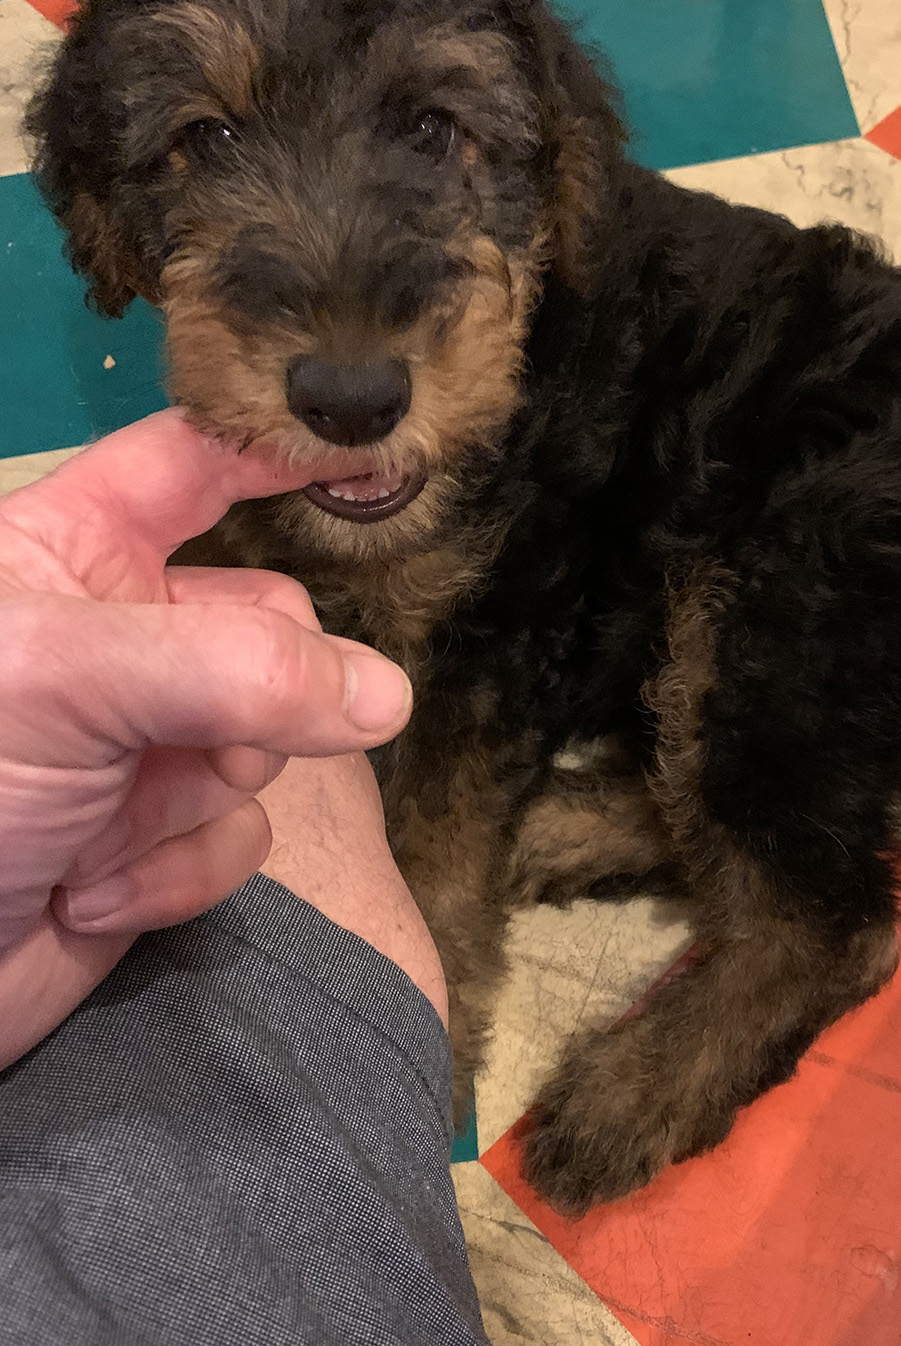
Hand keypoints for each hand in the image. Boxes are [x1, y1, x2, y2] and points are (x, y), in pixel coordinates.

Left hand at [0, 410, 412, 1067]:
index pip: (195, 463)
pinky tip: (92, 895)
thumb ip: (236, 669)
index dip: (279, 450)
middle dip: (253, 692)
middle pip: (270, 619)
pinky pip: (240, 833)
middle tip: (208, 737)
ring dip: (196, 798)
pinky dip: (178, 872)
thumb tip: (387, 695)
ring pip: (270, 734)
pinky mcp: (161, 837)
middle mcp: (119, 635)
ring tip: (104, 829)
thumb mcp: (69, 682)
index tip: (378, 460)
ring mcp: (146, 739)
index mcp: (71, 550)